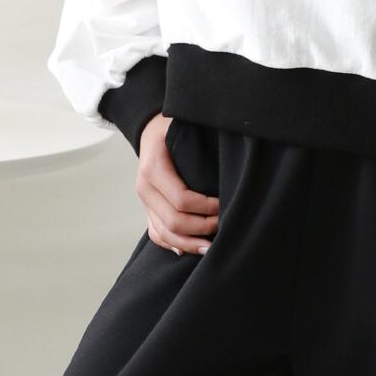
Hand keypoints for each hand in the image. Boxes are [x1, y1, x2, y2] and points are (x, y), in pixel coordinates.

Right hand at [138, 111, 219, 254]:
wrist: (150, 128)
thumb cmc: (173, 126)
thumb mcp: (184, 127)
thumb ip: (201, 145)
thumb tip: (231, 163)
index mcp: (153, 167)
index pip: (182, 199)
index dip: (207, 207)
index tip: (226, 204)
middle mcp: (144, 188)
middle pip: (173, 221)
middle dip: (202, 227)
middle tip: (225, 224)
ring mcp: (144, 201)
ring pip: (164, 233)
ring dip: (189, 243)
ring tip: (212, 248)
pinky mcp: (147, 209)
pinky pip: (156, 234)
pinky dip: (173, 245)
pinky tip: (189, 249)